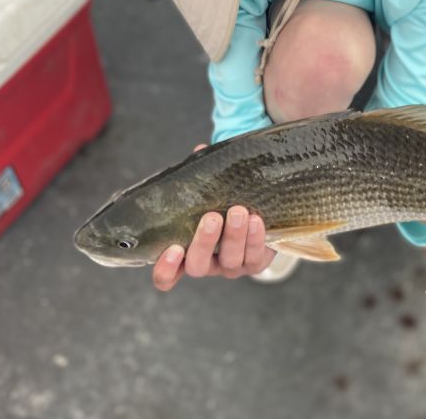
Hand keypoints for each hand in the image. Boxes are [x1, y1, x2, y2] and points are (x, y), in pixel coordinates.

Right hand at [151, 144, 275, 291]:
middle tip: (212, 217)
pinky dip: (255, 239)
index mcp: (185, 253)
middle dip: (205, 242)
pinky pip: (254, 258)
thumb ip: (201, 176)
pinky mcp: (254, 264)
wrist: (259, 214)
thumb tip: (200, 149)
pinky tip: (256, 220)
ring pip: (229, 261)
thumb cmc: (223, 202)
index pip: (167, 275)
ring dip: (234, 237)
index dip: (166, 269)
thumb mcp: (209, 191)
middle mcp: (207, 264)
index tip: (173, 249)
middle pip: (198, 266)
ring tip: (239, 211)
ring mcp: (230, 267)